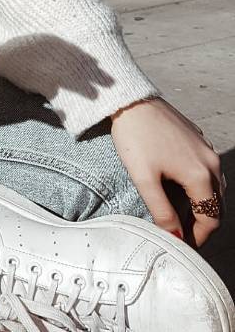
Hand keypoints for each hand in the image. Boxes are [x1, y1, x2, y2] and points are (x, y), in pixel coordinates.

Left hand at [111, 98, 223, 245]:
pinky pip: (207, 170)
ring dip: (202, 205)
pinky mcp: (197, 139)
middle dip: (202, 224)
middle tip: (182, 234)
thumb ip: (162, 212)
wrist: (130, 100)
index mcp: (200, 175)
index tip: (183, 245)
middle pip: (217, 205)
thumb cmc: (135, 137)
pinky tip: (180, 188)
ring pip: (214, 187)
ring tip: (181, 216)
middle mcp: (210, 161)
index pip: (211, 219)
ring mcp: (206, 148)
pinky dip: (200, 186)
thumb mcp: (144, 179)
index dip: (198, 237)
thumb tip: (174, 238)